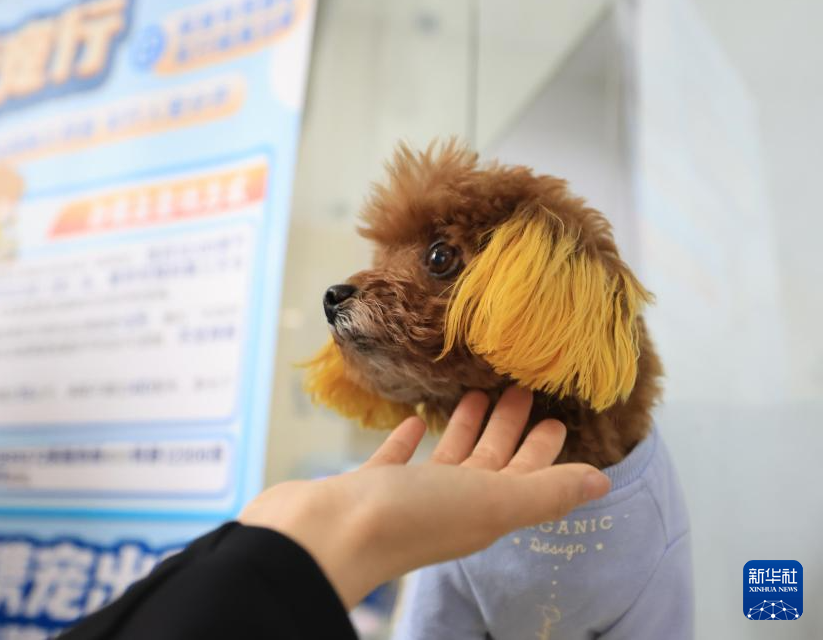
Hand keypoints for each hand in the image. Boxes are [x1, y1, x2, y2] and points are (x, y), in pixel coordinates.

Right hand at [240, 387, 610, 608]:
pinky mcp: (368, 486)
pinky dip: (410, 440)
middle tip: (520, 390)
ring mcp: (407, 498)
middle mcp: (449, 506)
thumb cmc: (409, 519)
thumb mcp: (490, 500)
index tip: (556, 417)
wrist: (325, 537)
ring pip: (447, 459)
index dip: (543, 451)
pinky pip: (397, 459)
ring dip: (464, 429)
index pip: (524, 478)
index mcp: (483, 511)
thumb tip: (602, 484)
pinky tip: (415, 419)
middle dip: (508, 429)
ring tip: (474, 393)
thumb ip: (543, 491)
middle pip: (490, 464)